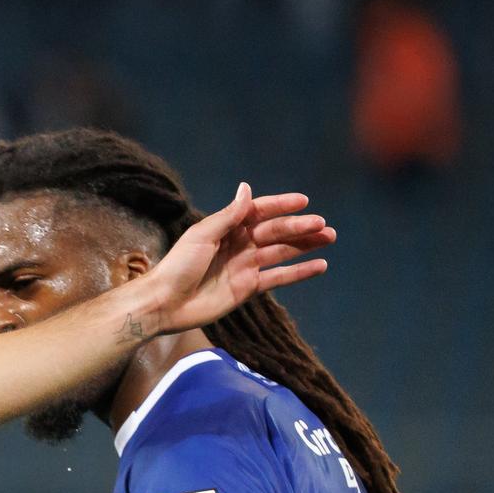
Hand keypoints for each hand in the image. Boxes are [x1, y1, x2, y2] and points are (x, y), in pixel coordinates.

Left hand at [138, 184, 335, 334]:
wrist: (164, 303)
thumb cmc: (178, 266)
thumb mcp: (202, 235)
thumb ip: (228, 216)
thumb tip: (247, 188)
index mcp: (226, 228)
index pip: (259, 212)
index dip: (280, 206)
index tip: (303, 201)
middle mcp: (238, 245)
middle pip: (275, 232)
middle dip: (299, 227)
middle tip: (324, 225)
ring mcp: (244, 267)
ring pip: (281, 252)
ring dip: (305, 245)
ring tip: (329, 238)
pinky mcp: (247, 289)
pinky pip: (278, 277)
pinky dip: (299, 272)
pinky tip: (320, 265)